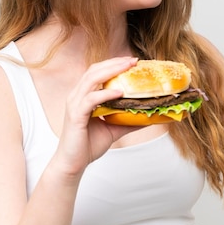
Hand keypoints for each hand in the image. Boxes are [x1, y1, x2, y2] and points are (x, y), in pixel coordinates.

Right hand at [54, 56, 140, 175]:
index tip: (132, 61)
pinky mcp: (75, 116)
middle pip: (95, 70)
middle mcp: (77, 96)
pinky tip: (119, 92)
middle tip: (134, 60)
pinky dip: (105, 93)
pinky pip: (90, 99)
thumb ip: (129, 120)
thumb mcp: (114, 129)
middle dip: (115, 63)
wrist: (73, 164)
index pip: (98, 72)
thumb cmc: (89, 145)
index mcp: (84, 95)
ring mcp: (75, 104)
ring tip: (128, 68)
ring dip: (111, 71)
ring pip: (91, 80)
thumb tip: (150, 116)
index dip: (114, 64)